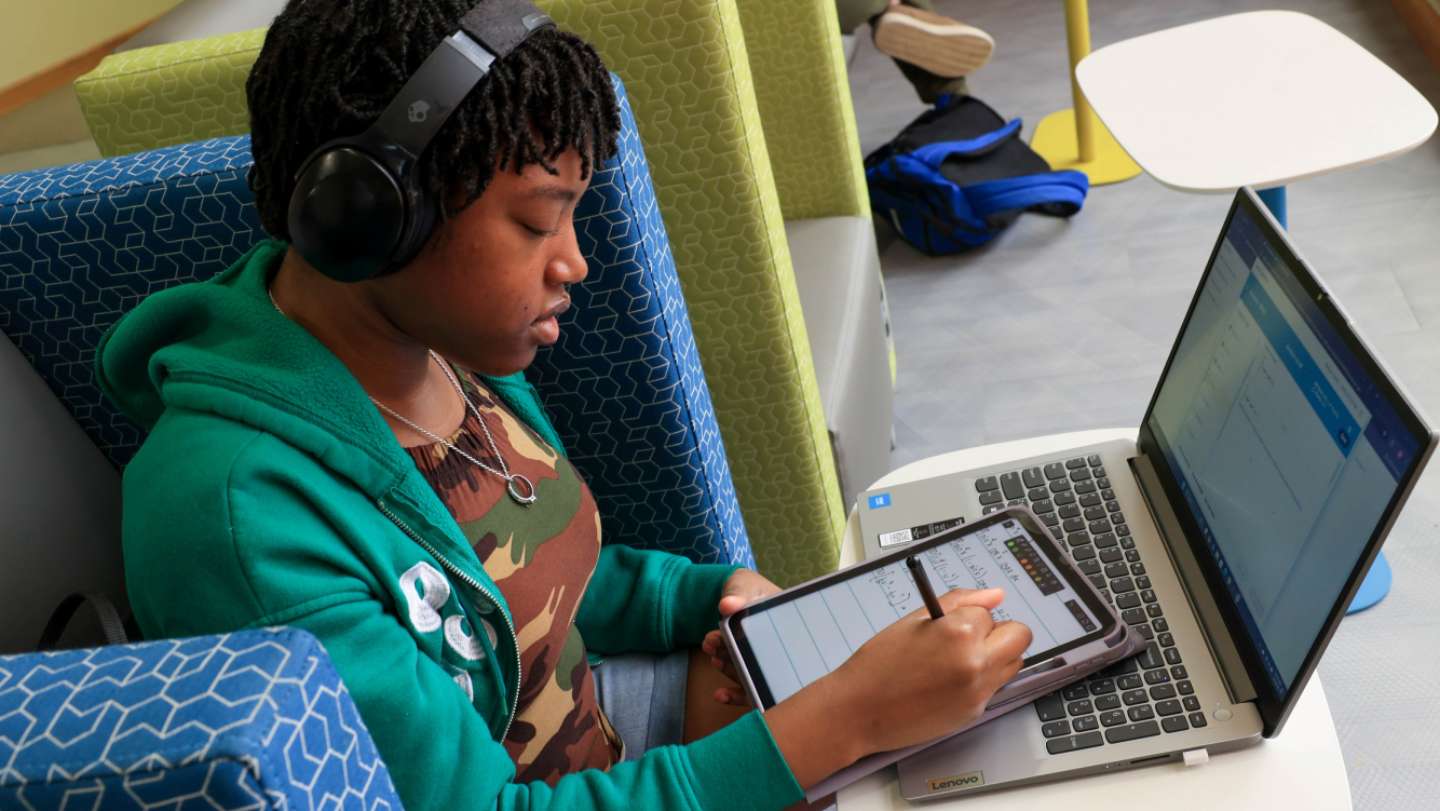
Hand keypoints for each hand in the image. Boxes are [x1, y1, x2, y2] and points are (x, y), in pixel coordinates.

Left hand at [700, 568, 780, 705]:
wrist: (736, 593)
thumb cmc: (746, 587)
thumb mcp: (743, 585)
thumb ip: (737, 594)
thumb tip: (726, 605)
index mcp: (790, 628)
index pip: (784, 645)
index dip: (759, 650)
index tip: (732, 641)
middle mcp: (784, 649)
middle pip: (769, 665)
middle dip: (740, 662)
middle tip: (717, 653)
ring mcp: (768, 662)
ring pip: (757, 677)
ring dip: (733, 672)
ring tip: (713, 658)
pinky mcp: (752, 672)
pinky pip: (750, 690)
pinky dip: (735, 695)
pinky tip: (719, 695)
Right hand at [830, 587, 1031, 752]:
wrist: (859, 710)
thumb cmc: (879, 664)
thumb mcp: (914, 620)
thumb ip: (959, 602)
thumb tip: (995, 595)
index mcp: (959, 633)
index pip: (987, 611)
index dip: (967, 615)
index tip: (948, 624)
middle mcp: (976, 662)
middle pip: (1019, 636)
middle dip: (999, 631)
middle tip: (970, 637)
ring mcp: (978, 690)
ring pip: (1013, 662)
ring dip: (995, 655)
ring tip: (958, 659)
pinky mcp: (975, 712)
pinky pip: (994, 686)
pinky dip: (979, 679)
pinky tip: (948, 681)